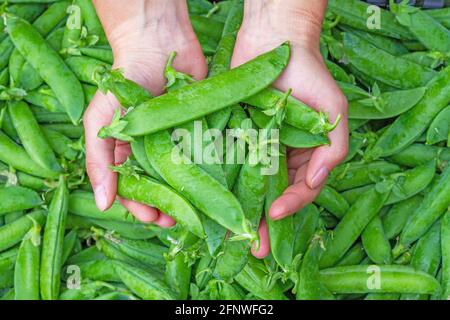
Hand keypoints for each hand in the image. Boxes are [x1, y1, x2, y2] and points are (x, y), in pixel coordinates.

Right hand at [84, 0, 206, 224]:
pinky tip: (217, 185)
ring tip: (199, 210)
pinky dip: (211, 171)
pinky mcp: (202, 131)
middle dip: (169, 207)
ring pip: (186, 179)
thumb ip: (98, 160)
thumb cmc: (124, 81)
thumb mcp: (101, 120)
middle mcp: (155, 153)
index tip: (152, 217)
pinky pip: (207, 156)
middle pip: (163, 189)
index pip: (133, 190)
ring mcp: (180, 143)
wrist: (158, 44)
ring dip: (191, 197)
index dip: (141, 206)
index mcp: (129, 153)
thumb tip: (102, 205)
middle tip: (178, 220)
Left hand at [232, 0, 348, 257]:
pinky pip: (225, 163)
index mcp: (302, 156)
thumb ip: (332, 148)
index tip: (275, 215)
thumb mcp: (333, 109)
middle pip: (270, 197)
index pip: (300, 190)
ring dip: (238, 213)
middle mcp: (276, 158)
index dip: (291, 206)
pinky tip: (210, 201)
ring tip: (229, 237)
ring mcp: (252, 149)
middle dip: (263, 225)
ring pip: (245, 187)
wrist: (273, 41)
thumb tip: (316, 182)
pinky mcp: (230, 137)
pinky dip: (219, 183)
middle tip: (253, 250)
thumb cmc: (308, 73)